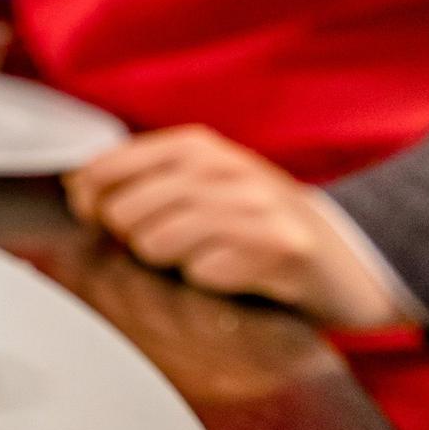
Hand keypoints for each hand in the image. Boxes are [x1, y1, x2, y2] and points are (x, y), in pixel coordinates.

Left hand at [63, 125, 413, 328]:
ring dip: (171, 262)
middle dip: (133, 238)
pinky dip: (209, 282)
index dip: (89, 198)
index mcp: (198, 146)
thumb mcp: (204, 183)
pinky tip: (237, 275)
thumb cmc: (260, 222)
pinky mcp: (276, 250)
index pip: (109, 166)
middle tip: (171, 244)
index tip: (94, 215)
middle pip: (125, 211)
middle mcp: (225, 168)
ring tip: (207, 257)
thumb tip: (76, 186)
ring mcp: (252, 207)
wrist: (352, 256)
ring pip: (156, 243)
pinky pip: (201, 274)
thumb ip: (143, 179)